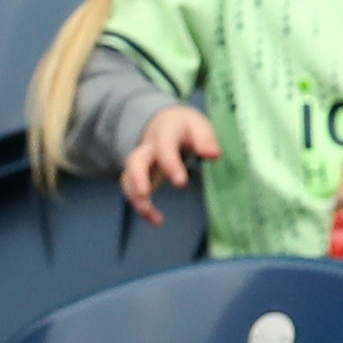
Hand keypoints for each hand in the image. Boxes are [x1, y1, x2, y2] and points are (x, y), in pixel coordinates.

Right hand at [118, 101, 217, 217]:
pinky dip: (142, 207)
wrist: (166, 121)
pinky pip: (133, 191)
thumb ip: (206, 139)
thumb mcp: (199, 126)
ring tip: (151, 215)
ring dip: (136, 198)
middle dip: (138, 178)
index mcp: (165, 133)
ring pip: (129, 178)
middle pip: (135, 161)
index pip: (164, 147)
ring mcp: (141, 162)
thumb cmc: (186, 128)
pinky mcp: (139, 176)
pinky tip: (156, 220)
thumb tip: (214, 154)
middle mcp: (148, 148)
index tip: (180, 182)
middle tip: (145, 194)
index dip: (170, 164)